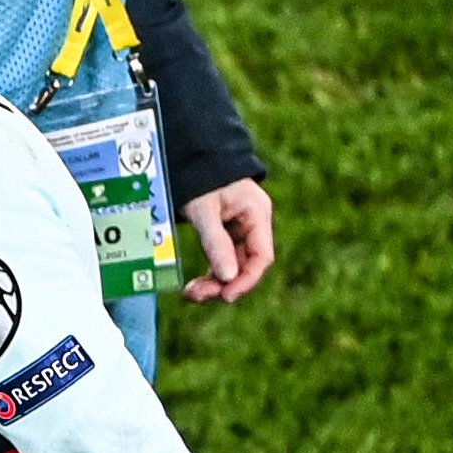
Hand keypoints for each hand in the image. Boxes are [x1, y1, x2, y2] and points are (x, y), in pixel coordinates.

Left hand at [179, 177, 274, 302]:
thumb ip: (216, 243)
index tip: (226, 296)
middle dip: (223, 284)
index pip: (262, 256)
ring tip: (191, 294)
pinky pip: (223, 260)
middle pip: (246, 265)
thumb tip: (227, 278)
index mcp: (257, 213)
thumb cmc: (200, 176)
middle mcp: (253, 224)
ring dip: (214, 283)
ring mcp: (241, 230)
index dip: (247, 280)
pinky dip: (210, 273)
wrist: (191, 156)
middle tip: (196, 295)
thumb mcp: (204, 210)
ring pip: (233, 266)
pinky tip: (195, 286)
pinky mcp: (227, 234)